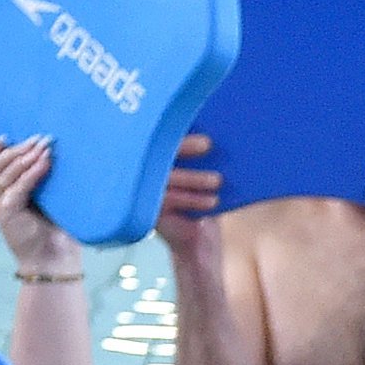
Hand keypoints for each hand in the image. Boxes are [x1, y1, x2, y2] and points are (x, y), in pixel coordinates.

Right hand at [0, 137, 76, 275]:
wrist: (55, 263)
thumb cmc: (58, 235)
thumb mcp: (52, 205)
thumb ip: (49, 185)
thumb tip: (63, 160)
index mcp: (8, 194)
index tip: (10, 135)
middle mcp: (0, 197)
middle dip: (20, 149)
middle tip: (41, 139)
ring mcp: (1, 204)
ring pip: (4, 172)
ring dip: (25, 157)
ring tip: (44, 148)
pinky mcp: (7, 212)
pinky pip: (18, 186)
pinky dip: (32, 173)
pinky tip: (45, 163)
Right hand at [156, 132, 223, 252]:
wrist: (198, 242)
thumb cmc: (204, 201)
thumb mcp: (205, 174)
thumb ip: (205, 155)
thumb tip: (221, 132)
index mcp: (155, 153)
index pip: (162, 133)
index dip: (177, 127)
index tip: (198, 122)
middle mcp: (145, 169)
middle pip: (159, 151)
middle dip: (184, 146)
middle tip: (208, 143)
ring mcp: (144, 188)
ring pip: (167, 177)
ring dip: (194, 177)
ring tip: (218, 179)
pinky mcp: (149, 210)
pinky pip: (169, 200)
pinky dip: (193, 199)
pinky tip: (214, 201)